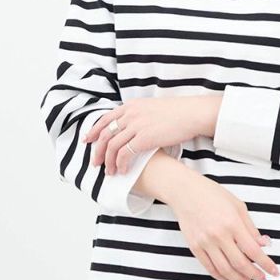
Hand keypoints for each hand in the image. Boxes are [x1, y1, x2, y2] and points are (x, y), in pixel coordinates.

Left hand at [85, 95, 220, 173]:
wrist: (191, 113)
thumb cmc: (177, 113)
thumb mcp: (152, 108)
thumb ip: (139, 115)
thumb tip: (133, 125)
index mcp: (131, 106)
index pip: (105, 119)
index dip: (94, 131)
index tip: (87, 140)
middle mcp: (130, 115)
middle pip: (105, 134)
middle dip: (97, 150)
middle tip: (94, 163)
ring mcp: (136, 126)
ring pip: (113, 146)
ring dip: (108, 161)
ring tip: (109, 172)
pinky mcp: (144, 138)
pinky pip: (125, 154)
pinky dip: (121, 164)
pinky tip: (123, 171)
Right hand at [166, 168, 279, 279]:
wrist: (185, 192)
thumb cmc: (211, 195)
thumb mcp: (238, 206)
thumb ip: (251, 228)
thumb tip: (263, 244)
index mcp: (232, 223)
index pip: (254, 250)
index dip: (266, 264)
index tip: (273, 270)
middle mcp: (218, 235)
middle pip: (240, 264)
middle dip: (254, 274)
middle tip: (261, 278)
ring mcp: (205, 242)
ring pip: (225, 270)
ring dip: (238, 279)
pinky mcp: (195, 247)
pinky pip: (209, 268)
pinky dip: (220, 277)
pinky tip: (228, 279)